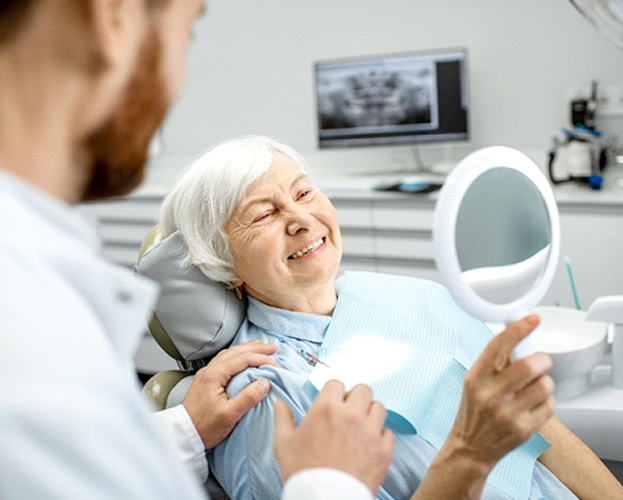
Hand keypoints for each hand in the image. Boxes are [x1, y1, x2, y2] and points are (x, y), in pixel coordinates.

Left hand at [182, 340, 277, 449]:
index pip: (243, 359)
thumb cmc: (204, 427)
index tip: (276, 364)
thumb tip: (265, 383)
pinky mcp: (206, 380)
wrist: (183, 435)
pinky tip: (241, 358)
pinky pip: (224, 360)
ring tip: (260, 348)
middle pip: (236, 352)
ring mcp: (206, 374)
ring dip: (246, 349)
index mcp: (215, 375)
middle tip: (273, 349)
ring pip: (229, 354)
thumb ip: (248, 397)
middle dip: (256, 348)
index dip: (261, 359)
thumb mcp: (229, 415)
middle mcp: (209, 370)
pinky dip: (237, 355)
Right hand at [273, 380, 393, 495]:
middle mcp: (351, 415)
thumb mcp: (284, 444)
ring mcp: (370, 432)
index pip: (337, 383)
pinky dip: (380, 437)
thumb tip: (279, 404)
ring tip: (361, 427)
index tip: (332, 402)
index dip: (333, 392)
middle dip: (355, 398)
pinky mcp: (383, 450)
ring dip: (370, 414)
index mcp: (326, 408)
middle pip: (363, 390)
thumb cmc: (303, 473)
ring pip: (379, 408)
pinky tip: (369, 445)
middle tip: (349, 411)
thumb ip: (282, 419)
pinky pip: (388, 432)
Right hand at [449, 315, 554, 469]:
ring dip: (545, 381)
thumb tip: (516, 333)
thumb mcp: (474, 381)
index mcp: (476, 377)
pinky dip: (546, 401)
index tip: (532, 318)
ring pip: (544, 384)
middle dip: (541, 359)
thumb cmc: (474, 410)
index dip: (518, 329)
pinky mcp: (523, 429)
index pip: (498, 346)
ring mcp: (507, 413)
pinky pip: (549, 405)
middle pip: (530, 365)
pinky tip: (533, 404)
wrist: (470, 447)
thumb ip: (494, 361)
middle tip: (539, 361)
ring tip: (535, 386)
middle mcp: (490, 394)